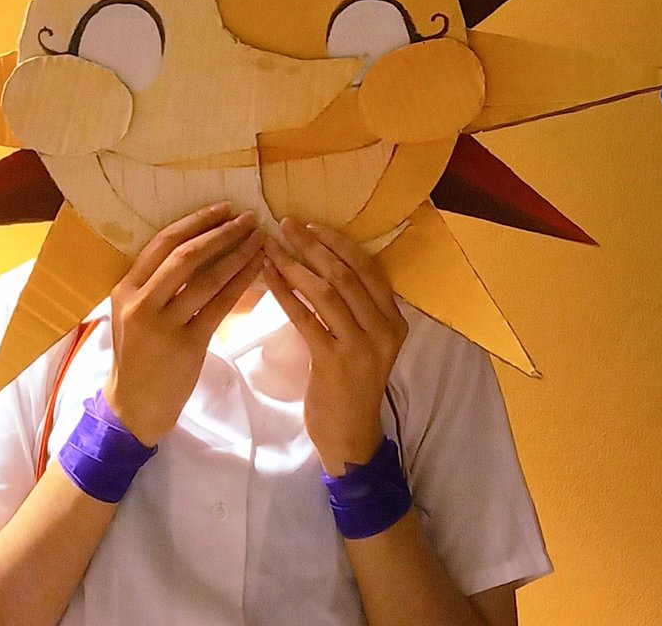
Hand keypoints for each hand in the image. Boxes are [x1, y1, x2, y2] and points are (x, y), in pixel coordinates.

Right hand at [102, 203, 263, 446]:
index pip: (162, 242)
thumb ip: (155, 281)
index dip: (195, 222)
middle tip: (248, 218)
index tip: (223, 208)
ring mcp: (162, 326)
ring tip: (260, 240)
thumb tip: (198, 242)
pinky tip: (258, 271)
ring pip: (206, 280)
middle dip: (221, 233)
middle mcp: (140, 303)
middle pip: (185, 256)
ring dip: (237, 256)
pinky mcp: (186, 346)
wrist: (134, 405)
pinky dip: (240, 284)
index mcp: (125, 288)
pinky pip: (219, 307)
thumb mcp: (133, 311)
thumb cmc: (139, 352)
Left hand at [263, 219, 407, 475]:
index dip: (338, 243)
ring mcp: (361, 347)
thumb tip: (322, 262)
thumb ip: (356, 308)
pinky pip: (306, 318)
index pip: (368, 268)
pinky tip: (266, 278)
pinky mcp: (334, 363)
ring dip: (294, 265)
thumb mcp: (366, 342)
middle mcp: (384, 330)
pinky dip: (284, 293)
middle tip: (284, 224)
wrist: (351, 436)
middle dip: (313, 245)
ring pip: (325, 293)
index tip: (311, 225)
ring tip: (269, 247)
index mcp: (394, 320)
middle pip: (346, 275)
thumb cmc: (352, 384)